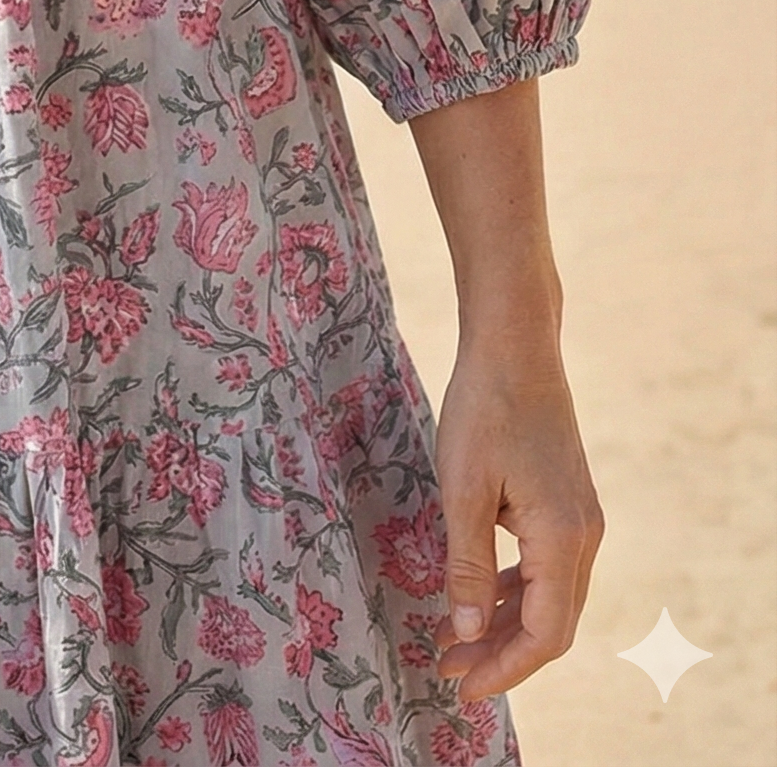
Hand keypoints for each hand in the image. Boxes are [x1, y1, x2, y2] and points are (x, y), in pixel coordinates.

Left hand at [431, 341, 603, 701]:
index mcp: (562, 538)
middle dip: (500, 654)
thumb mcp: (462, 489)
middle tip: (447, 669)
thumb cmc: (484, 408)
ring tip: (452, 640)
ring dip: (504, 624)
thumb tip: (466, 631)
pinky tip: (476, 595)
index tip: (462, 687)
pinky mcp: (567, 503)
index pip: (545, 634)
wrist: (515, 344)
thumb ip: (466, 565)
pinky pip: (545, 567)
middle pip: (550, 623)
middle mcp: (583, 536)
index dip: (505, 669)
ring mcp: (580, 519)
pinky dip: (512, 590)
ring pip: (548, 597)